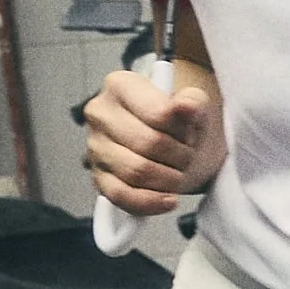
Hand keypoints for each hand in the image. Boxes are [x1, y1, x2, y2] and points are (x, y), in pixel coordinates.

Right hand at [84, 60, 224, 214]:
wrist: (170, 141)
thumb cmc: (178, 121)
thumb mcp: (193, 104)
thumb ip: (193, 101)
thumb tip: (185, 107)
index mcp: (120, 85)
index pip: (158, 113)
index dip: (183, 130)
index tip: (191, 133)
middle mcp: (100, 113)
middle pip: (148, 143)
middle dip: (178, 156)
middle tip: (189, 156)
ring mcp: (96, 147)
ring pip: (136, 172)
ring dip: (168, 179)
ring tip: (179, 172)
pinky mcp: (98, 178)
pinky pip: (122, 196)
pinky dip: (149, 202)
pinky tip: (168, 199)